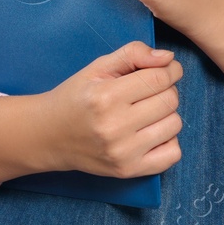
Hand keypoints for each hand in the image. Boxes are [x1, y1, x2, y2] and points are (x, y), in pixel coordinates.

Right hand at [41, 41, 182, 178]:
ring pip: (174, 125)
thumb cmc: (76, 97)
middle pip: (170, 101)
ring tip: (147, 112)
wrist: (49, 135)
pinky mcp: (128, 171)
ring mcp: (123, 152)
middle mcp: (115, 127)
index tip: (165, 70)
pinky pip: (172, 155)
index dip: (170, 70)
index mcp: (107, 96)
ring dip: (167, 115)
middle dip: (166, 90)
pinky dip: (168, 141)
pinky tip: (151, 133)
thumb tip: (168, 58)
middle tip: (148, 91)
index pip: (160, 79)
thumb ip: (133, 53)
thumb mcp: (98, 67)